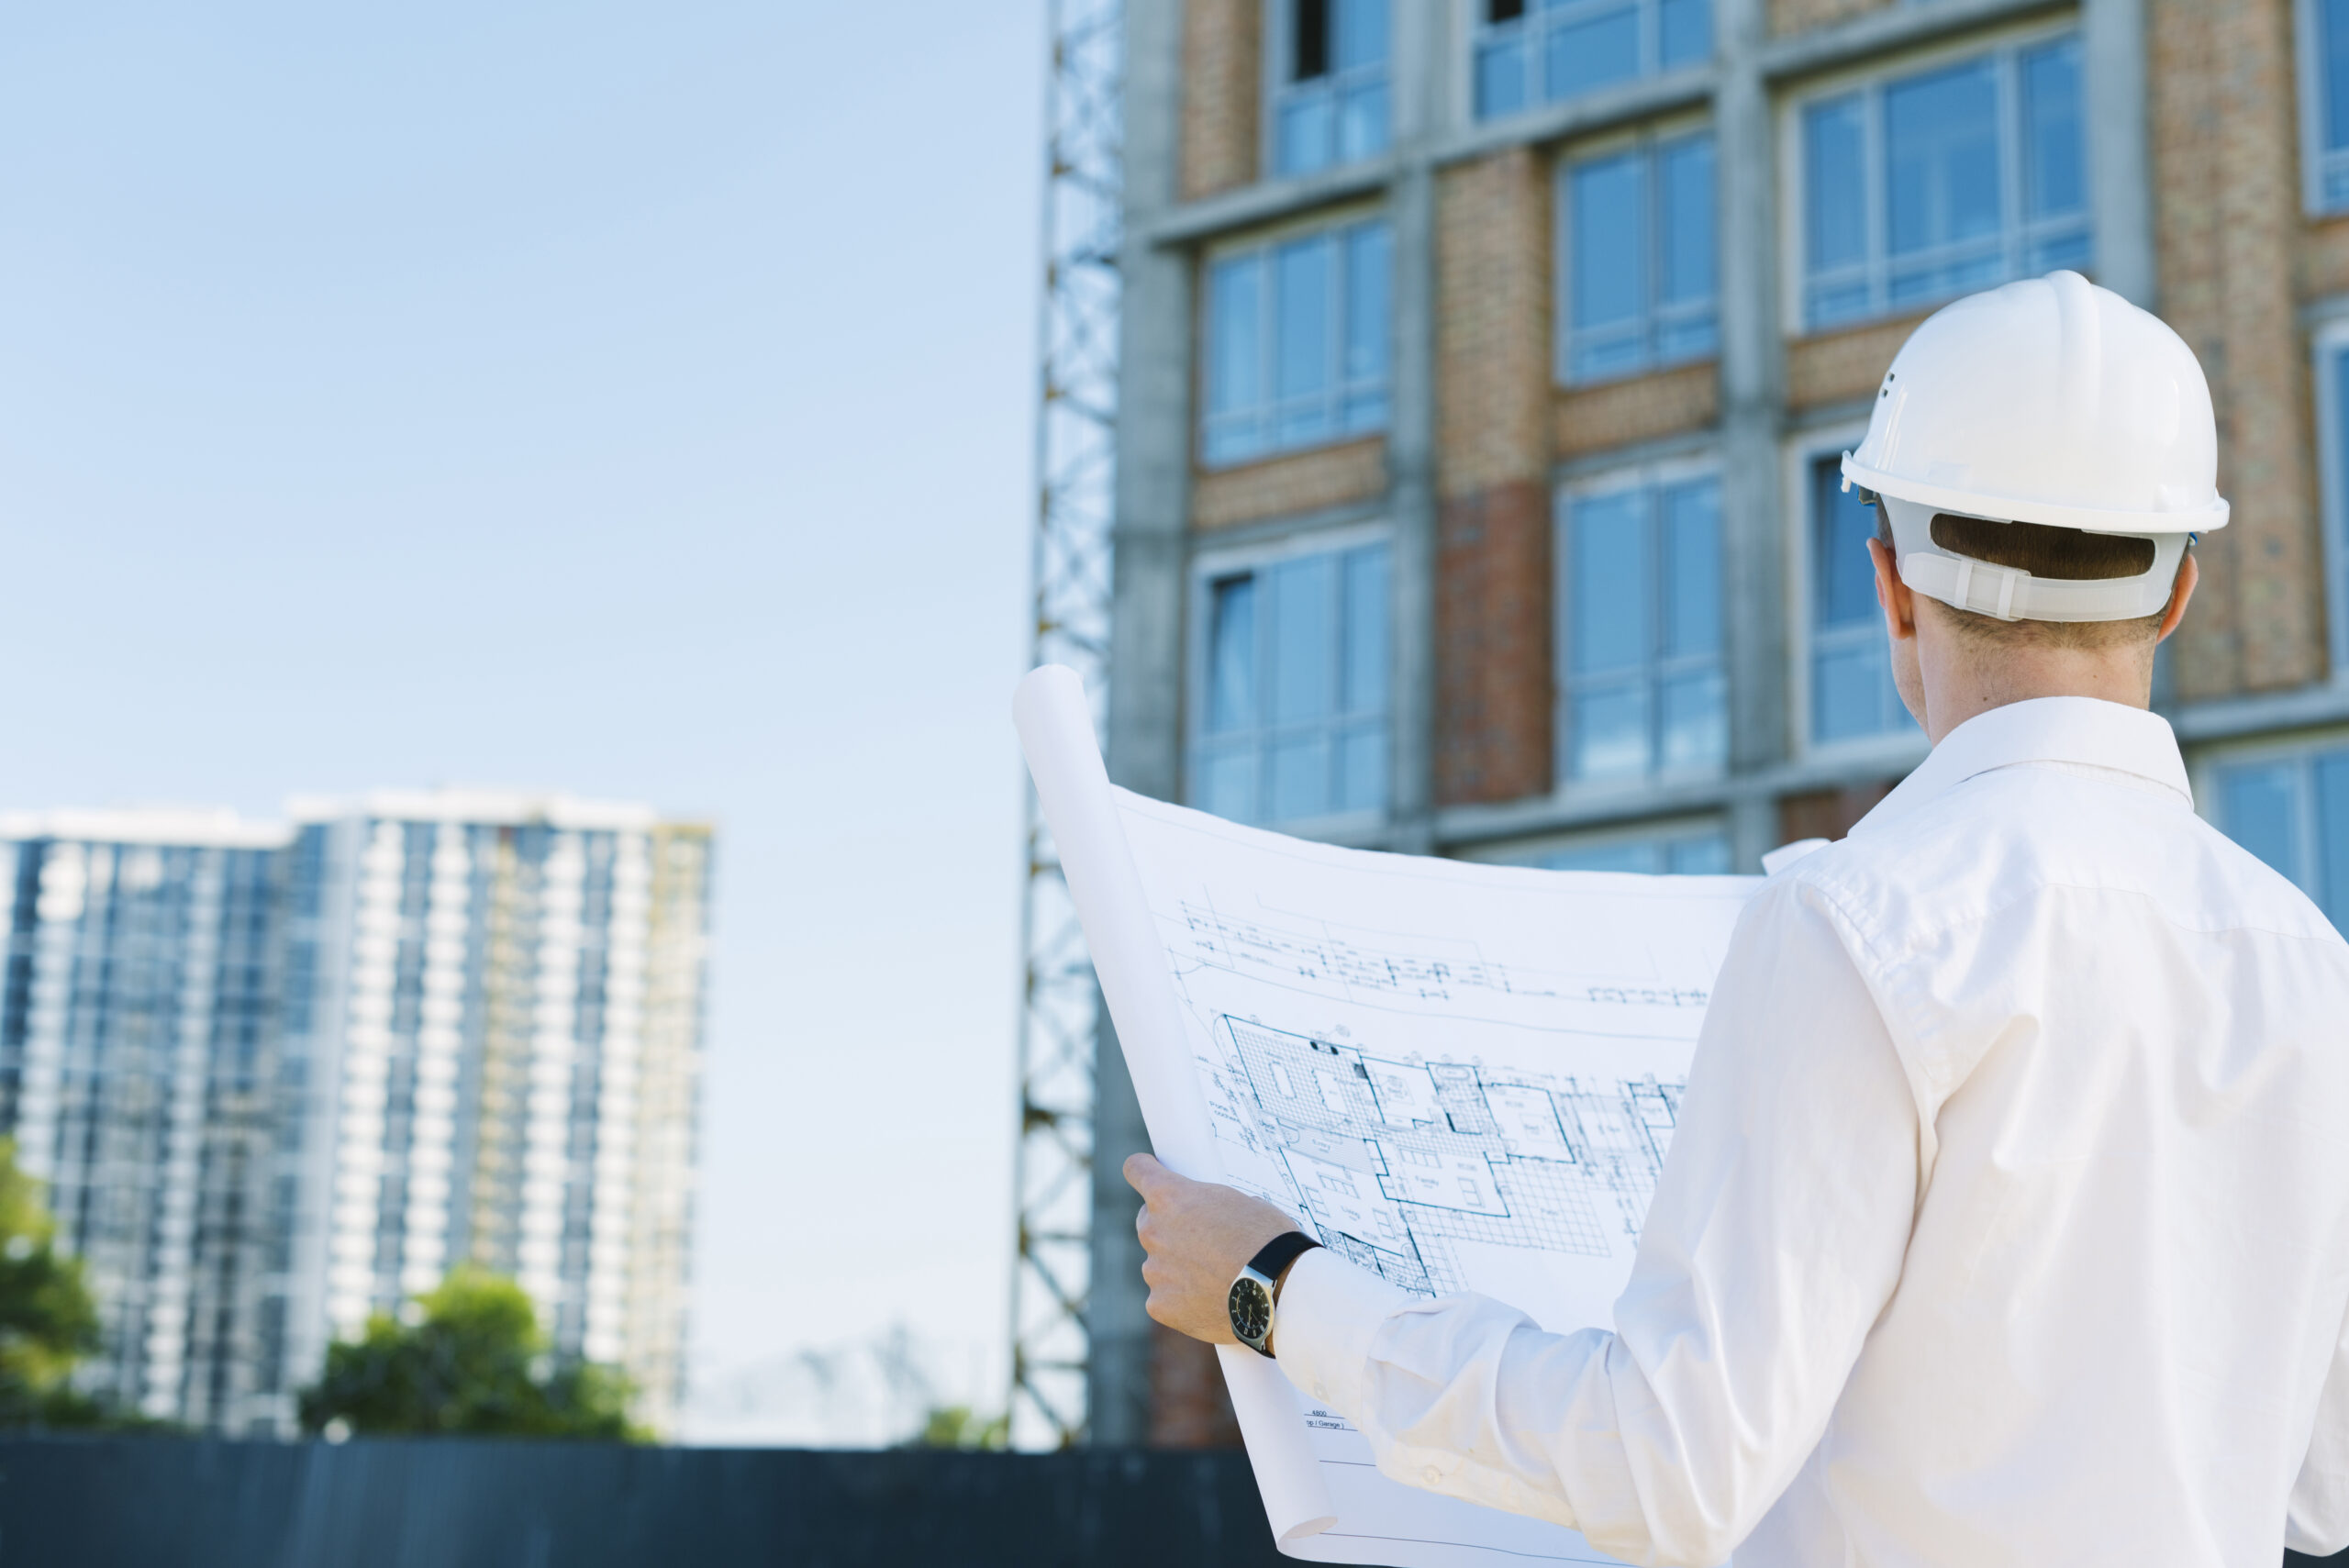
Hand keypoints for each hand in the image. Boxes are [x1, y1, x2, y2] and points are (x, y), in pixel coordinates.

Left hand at [1124, 1152, 1301, 1345]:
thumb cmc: (1268, 1241)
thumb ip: (1210, 1205)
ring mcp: (1154, 1270)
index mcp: (1170, 1196)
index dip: (1144, 1170)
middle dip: (1168, 1226)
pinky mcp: (1159, 1305)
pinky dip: (1181, 1299)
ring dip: (1178, 1266)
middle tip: (1202, 1240)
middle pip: (1148, 1221)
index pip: (1136, 1169)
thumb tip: (1208, 1218)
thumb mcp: (1242, 1202)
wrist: (1279, 1292)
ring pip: (1158, 1263)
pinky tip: (1210, 1301)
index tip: (1151, 1174)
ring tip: (1216, 1277)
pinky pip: (1164, 1297)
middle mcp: (1153, 1230)